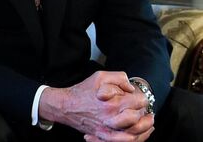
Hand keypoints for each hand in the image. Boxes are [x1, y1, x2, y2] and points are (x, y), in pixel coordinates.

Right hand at [39, 71, 153, 140]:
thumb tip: (131, 88)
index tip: (140, 97)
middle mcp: (112, 119)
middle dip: (143, 111)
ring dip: (144, 126)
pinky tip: (137, 132)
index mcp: (113, 103)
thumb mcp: (100, 77)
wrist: (66, 106)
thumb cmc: (82, 91)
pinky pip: (124, 141)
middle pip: (139, 118)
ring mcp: (109, 129)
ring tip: (146, 120)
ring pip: (135, 133)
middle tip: (142, 107)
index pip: (139, 102)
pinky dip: (134, 137)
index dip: (142, 98)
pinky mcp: (105, 136)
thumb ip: (119, 78)